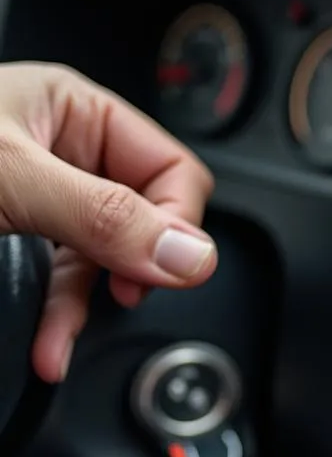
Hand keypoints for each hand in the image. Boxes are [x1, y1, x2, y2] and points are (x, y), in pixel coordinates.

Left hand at [0, 62, 216, 382]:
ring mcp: (49, 203)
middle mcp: (70, 156)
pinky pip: (68, 285)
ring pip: (108, 264)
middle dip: (130, 269)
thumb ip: (102, 216)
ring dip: (86, 308)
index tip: (162, 265)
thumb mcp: (9, 181)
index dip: (176, 222)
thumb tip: (190, 253)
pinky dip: (61, 320)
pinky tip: (49, 342)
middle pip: (146, 222)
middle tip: (119, 291)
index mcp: (77, 114)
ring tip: (60, 336)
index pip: (174, 171)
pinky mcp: (24, 244)